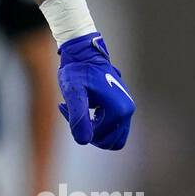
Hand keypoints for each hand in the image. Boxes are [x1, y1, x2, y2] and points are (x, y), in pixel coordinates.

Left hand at [56, 34, 134, 149]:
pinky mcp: (123, 105)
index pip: (99, 137)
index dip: (80, 128)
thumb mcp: (74, 93)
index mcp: (119, 110)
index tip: (66, 108)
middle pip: (110, 142)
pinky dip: (100, 124)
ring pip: (115, 137)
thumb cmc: (77, 71)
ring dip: (96, 131)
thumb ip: (78, 117)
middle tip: (75, 115)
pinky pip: (114, 127)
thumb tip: (85, 141)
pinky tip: (86, 109)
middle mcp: (128, 110)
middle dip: (90, 134)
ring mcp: (127, 108)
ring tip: (81, 113)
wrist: (83, 54)